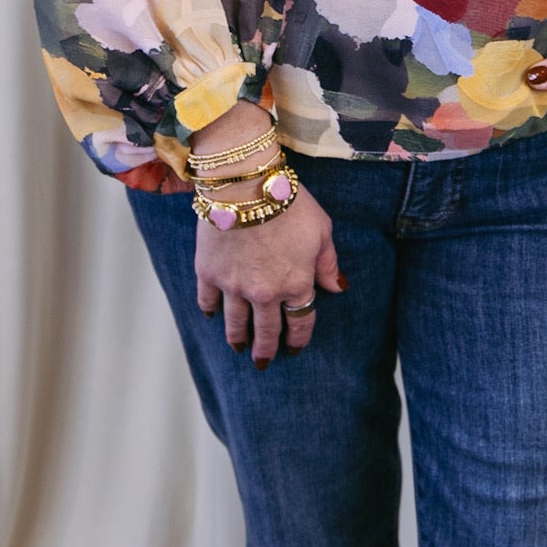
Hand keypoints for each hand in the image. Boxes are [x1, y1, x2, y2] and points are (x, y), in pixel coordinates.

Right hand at [193, 180, 344, 367]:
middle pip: (266, 332)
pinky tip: (212, 315)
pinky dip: (210, 310)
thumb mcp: (321, 230)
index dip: (298, 339)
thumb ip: (328, 263)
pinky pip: (208, 301)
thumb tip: (337, 287)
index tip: (294, 348)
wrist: (246, 184)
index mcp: (297, 285)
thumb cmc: (289, 202)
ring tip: (238, 347)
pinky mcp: (209, 273)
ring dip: (238, 338)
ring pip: (235, 323)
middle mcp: (265, 294)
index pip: (300, 322)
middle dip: (266, 349)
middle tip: (263, 361)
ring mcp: (234, 287)